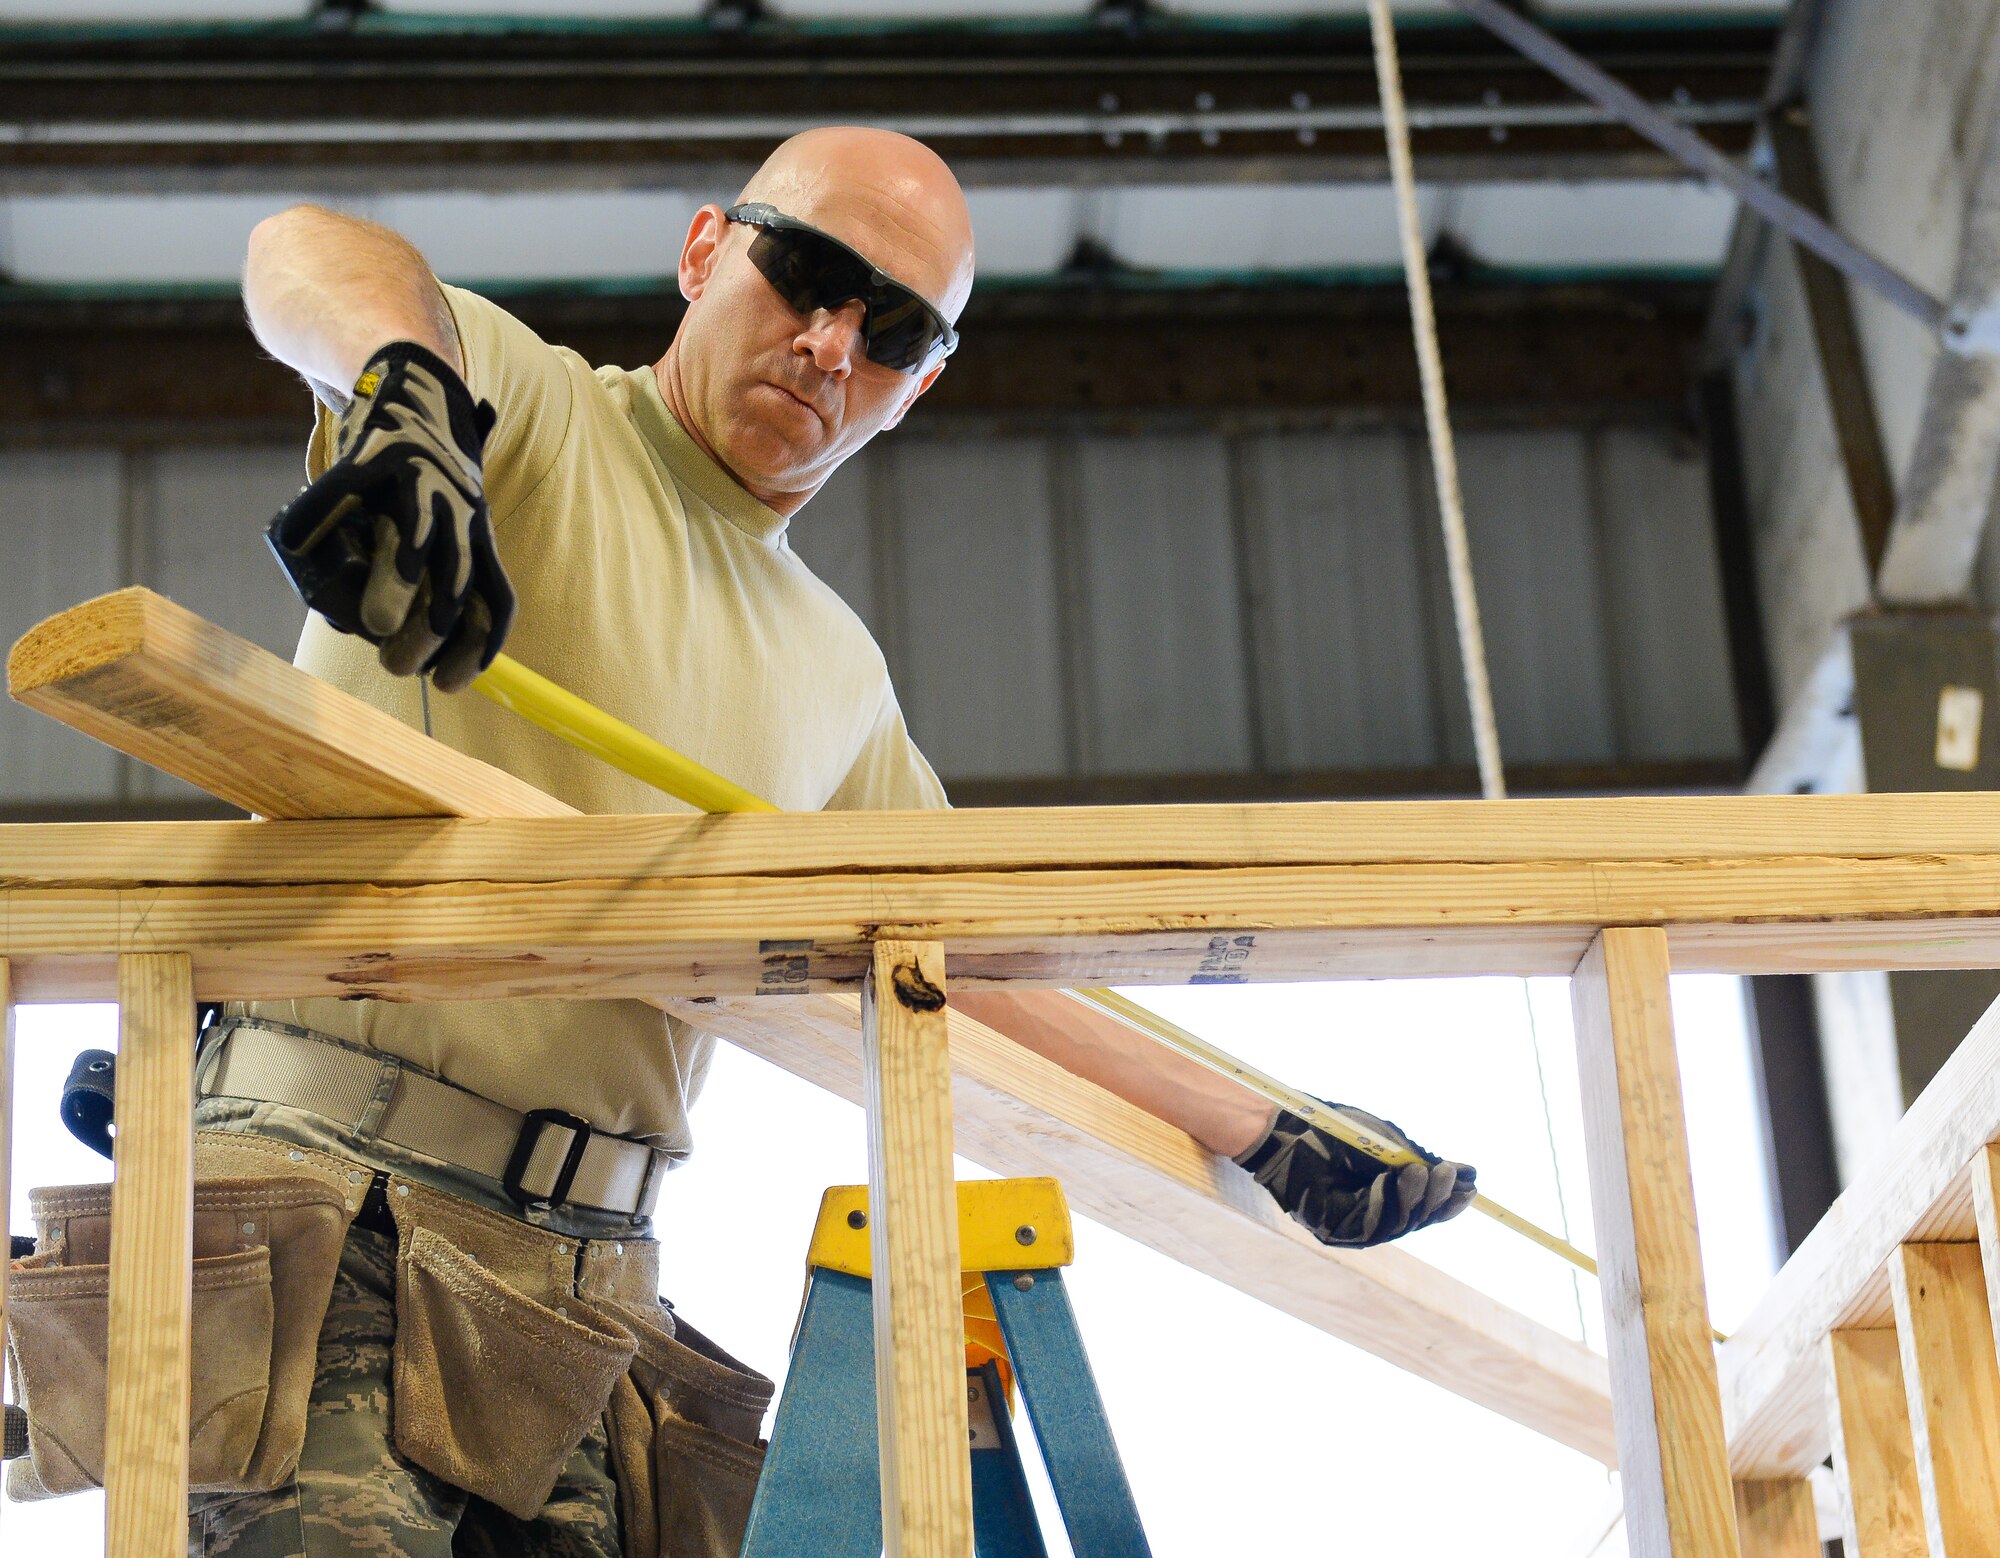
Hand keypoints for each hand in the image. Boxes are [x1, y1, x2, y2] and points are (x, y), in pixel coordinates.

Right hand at [266, 340, 513, 692]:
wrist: (409, 377)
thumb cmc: (415, 470)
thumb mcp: (438, 521)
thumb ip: (420, 576)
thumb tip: (385, 635)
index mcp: (475, 532)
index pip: (490, 600)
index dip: (476, 648)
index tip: (450, 685)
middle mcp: (456, 507)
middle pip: (455, 581)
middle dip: (430, 634)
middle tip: (399, 667)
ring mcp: (416, 478)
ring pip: (412, 542)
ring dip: (394, 591)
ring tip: (371, 627)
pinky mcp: (371, 452)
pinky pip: (340, 493)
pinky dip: (314, 520)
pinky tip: (290, 547)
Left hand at [1233, 1099, 1474, 1246]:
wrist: (1287, 1127)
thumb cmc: (1333, 1130)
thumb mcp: (1388, 1144)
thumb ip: (1422, 1161)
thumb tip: (1469, 1176)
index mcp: (1384, 1193)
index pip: (1423, 1206)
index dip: (1447, 1200)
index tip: (1470, 1186)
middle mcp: (1370, 1213)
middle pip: (1415, 1221)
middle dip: (1436, 1199)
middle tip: (1447, 1175)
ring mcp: (1351, 1225)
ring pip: (1398, 1226)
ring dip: (1416, 1200)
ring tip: (1421, 1171)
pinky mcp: (1332, 1232)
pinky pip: (1370, 1227)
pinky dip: (1387, 1204)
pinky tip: (1395, 1181)